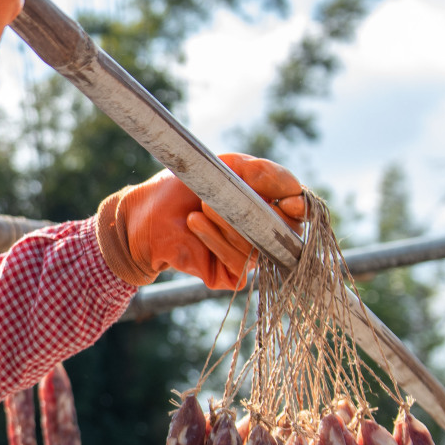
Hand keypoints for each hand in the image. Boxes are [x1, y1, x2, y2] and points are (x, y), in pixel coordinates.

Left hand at [96, 154, 307, 289]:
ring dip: (226, 222)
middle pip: (284, 230)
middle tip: (217, 199)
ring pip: (257, 245)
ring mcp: (248, 256)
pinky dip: (214, 240)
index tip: (289, 202)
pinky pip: (239, 263)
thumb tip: (294, 189)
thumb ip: (262, 174)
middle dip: (252, 211)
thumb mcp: (225, 169)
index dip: (299, 208)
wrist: (145, 214)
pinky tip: (193, 224)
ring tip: (198, 209)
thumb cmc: (184, 187)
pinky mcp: (230, 275)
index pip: (298, 211)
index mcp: (266, 206)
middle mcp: (262, 234)